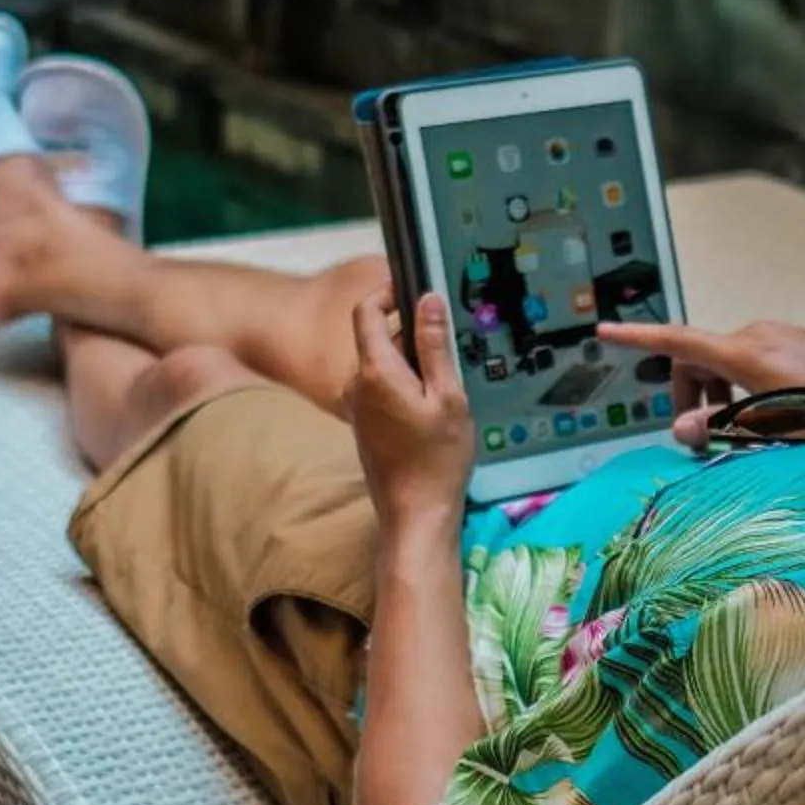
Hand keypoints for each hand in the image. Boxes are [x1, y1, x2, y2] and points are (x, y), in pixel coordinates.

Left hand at [347, 291, 476, 530]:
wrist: (414, 514)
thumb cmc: (436, 460)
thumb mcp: (448, 396)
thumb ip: (435, 345)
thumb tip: (428, 301)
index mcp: (375, 372)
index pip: (365, 311)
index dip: (386, 292)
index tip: (412, 290)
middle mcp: (356, 385)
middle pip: (376, 337)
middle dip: (409, 331)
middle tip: (448, 340)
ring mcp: (356, 406)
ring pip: (380, 364)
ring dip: (409, 360)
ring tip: (447, 379)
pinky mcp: (363, 424)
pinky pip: (379, 387)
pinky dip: (403, 383)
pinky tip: (432, 404)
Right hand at [595, 319, 804, 447]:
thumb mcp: (783, 430)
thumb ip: (726, 427)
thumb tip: (681, 430)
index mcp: (749, 354)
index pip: (677, 340)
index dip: (636, 338)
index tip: (603, 331)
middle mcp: (760, 336)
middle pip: (696, 358)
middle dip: (687, 395)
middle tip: (700, 440)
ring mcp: (781, 337)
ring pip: (724, 364)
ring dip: (717, 397)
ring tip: (741, 437)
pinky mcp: (799, 344)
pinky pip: (751, 363)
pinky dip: (742, 390)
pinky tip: (769, 423)